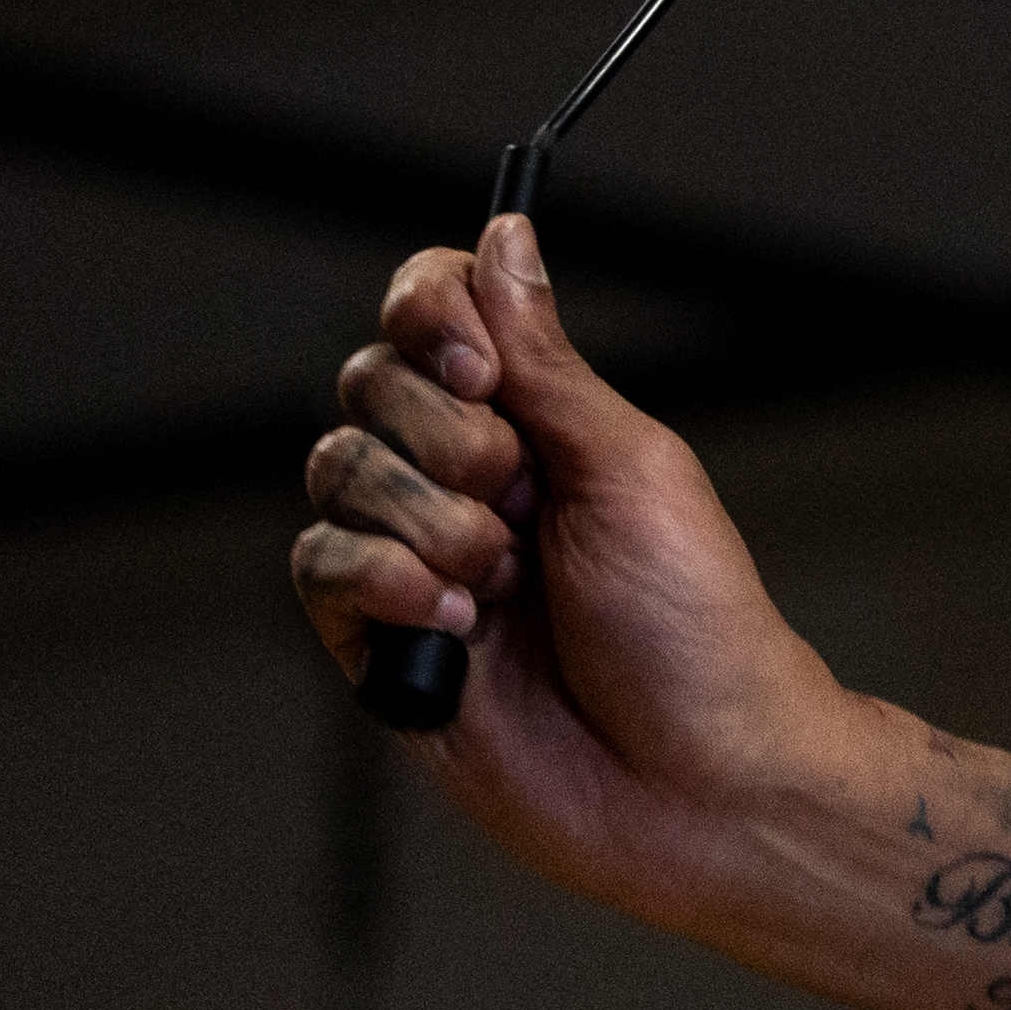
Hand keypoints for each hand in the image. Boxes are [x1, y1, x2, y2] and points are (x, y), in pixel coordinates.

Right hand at [290, 216, 859, 921]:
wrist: (692, 775)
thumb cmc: (692, 621)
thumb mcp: (629, 464)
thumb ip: (545, 359)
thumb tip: (504, 234)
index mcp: (540, 420)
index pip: (434, 314)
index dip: (430, 312)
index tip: (479, 361)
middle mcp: (467, 477)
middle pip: (372, 383)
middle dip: (445, 434)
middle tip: (520, 496)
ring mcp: (416, 556)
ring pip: (337, 471)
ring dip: (424, 517)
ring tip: (499, 580)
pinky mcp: (375, 640)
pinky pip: (318, 566)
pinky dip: (380, 581)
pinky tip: (452, 623)